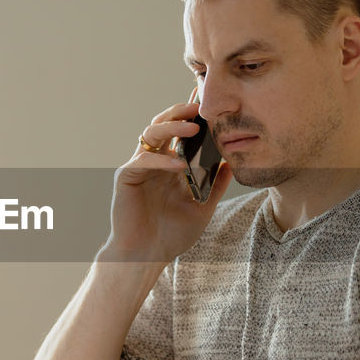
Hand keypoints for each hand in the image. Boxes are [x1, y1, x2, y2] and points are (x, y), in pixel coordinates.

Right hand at [98, 101, 232, 264]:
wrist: (146, 256)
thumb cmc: (171, 234)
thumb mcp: (202, 207)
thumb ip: (216, 184)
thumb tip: (233, 161)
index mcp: (171, 164)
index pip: (181, 133)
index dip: (192, 116)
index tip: (209, 103)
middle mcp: (155, 161)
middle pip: (164, 124)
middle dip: (180, 112)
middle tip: (199, 106)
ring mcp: (140, 167)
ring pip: (151, 134)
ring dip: (171, 127)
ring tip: (193, 127)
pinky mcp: (126, 177)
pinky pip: (143, 160)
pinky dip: (162, 160)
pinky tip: (179, 164)